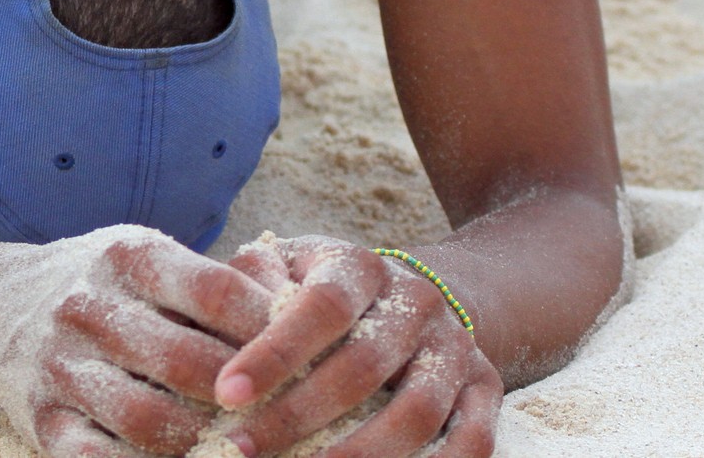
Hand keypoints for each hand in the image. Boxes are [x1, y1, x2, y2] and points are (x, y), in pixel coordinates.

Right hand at [0, 225, 277, 456]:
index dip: (269, 328)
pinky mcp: (42, 424)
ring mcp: (60, 368)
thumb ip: (214, 283)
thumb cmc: (104, 286)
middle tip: (294, 417)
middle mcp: (87, 307)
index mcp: (126, 255)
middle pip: (187, 361)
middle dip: (249, 396)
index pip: (215, 290)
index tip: (314, 354)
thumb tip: (299, 315)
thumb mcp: (147, 258)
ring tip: (247, 449)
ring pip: (149, 420)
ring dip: (208, 445)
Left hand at [211, 236, 499, 456]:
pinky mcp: (487, 388)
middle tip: (241, 450)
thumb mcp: (288, 268)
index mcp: (361, 266)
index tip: (225, 393)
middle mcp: (416, 301)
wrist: (413, 297)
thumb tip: (216, 310)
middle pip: (363, 367)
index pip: (321, 306)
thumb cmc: (321, 291)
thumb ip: (253, 282)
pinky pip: (473, 443)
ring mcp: (456, 347)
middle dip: (298, 417)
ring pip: (417, 413)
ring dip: (359, 456)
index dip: (274, 352)